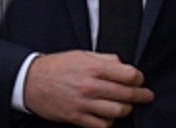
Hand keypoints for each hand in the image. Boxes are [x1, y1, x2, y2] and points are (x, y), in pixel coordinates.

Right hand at [22, 50, 153, 127]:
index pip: (129, 75)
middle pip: (127, 94)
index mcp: (92, 67)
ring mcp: (83, 103)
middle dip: (141, 95)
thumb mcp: (79, 55)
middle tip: (146, 96)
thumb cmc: (55, 67)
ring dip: (126, 109)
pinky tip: (108, 115)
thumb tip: (122, 65)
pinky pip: (103, 125)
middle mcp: (90, 86)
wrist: (29, 81)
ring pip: (118, 112)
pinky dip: (109, 121)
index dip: (138, 78)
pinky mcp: (77, 117)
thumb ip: (103, 59)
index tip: (139, 80)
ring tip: (126, 106)